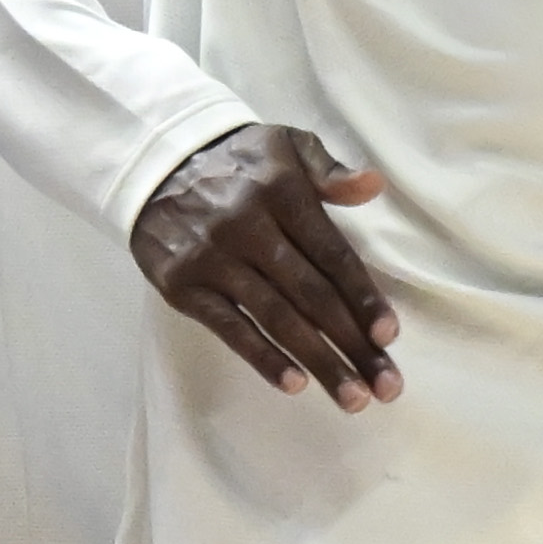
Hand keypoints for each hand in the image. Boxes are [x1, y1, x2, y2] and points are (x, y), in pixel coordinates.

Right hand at [132, 127, 397, 407]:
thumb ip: (329, 169)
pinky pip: (230, 328)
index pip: (332, 254)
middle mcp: (248, 225)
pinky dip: (264, 358)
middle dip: (352, 344)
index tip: (389, 337)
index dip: (363, 298)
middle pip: (311, 295)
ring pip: (276, 319)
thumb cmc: (236, 162)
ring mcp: (212, 258)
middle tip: (386, 386)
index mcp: (281, 190)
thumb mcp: (285, 144)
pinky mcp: (182, 285)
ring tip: (352, 398)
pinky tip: (295, 384)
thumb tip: (373, 185)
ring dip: (318, 362)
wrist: (153, 163)